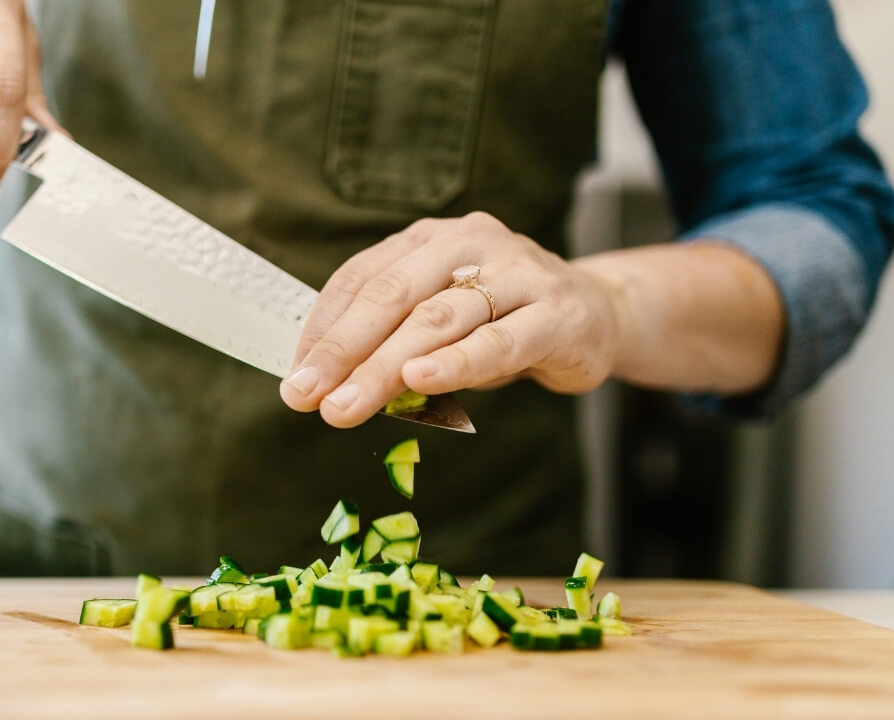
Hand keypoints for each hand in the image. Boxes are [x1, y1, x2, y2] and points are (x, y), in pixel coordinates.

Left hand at [279, 212, 626, 427]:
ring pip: (438, 319)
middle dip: (343, 350)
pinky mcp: (556, 312)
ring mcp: (516, 272)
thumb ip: (394, 341)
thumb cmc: (503, 320)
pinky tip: (420, 381)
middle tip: (307, 396)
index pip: (362, 278)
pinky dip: (457, 362)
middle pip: (393, 296)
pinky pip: (498, 340)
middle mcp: (470, 242)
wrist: (598, 314)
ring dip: (385, 366)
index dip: (324, 328)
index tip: (295, 377)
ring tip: (346, 404)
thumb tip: (328, 381)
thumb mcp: (442, 322)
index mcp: (430, 239)